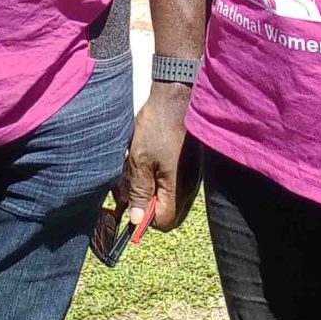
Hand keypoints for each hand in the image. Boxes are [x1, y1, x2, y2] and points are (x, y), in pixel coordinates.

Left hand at [121, 84, 199, 233]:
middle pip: (167, 212)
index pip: (163, 222)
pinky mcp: (191, 166)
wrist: (176, 96)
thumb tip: (137, 219)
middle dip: (146, 204)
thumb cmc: (158, 126)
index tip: (129, 202)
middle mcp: (189, 188)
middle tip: (129, 187)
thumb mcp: (140, 159)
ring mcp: (191, 177)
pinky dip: (159, 179)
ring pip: (170, 198)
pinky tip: (148, 162)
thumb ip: (140, 191)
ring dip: (152, 190)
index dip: (143, 217)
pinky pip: (174, 184)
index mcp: (178, 189)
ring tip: (136, 171)